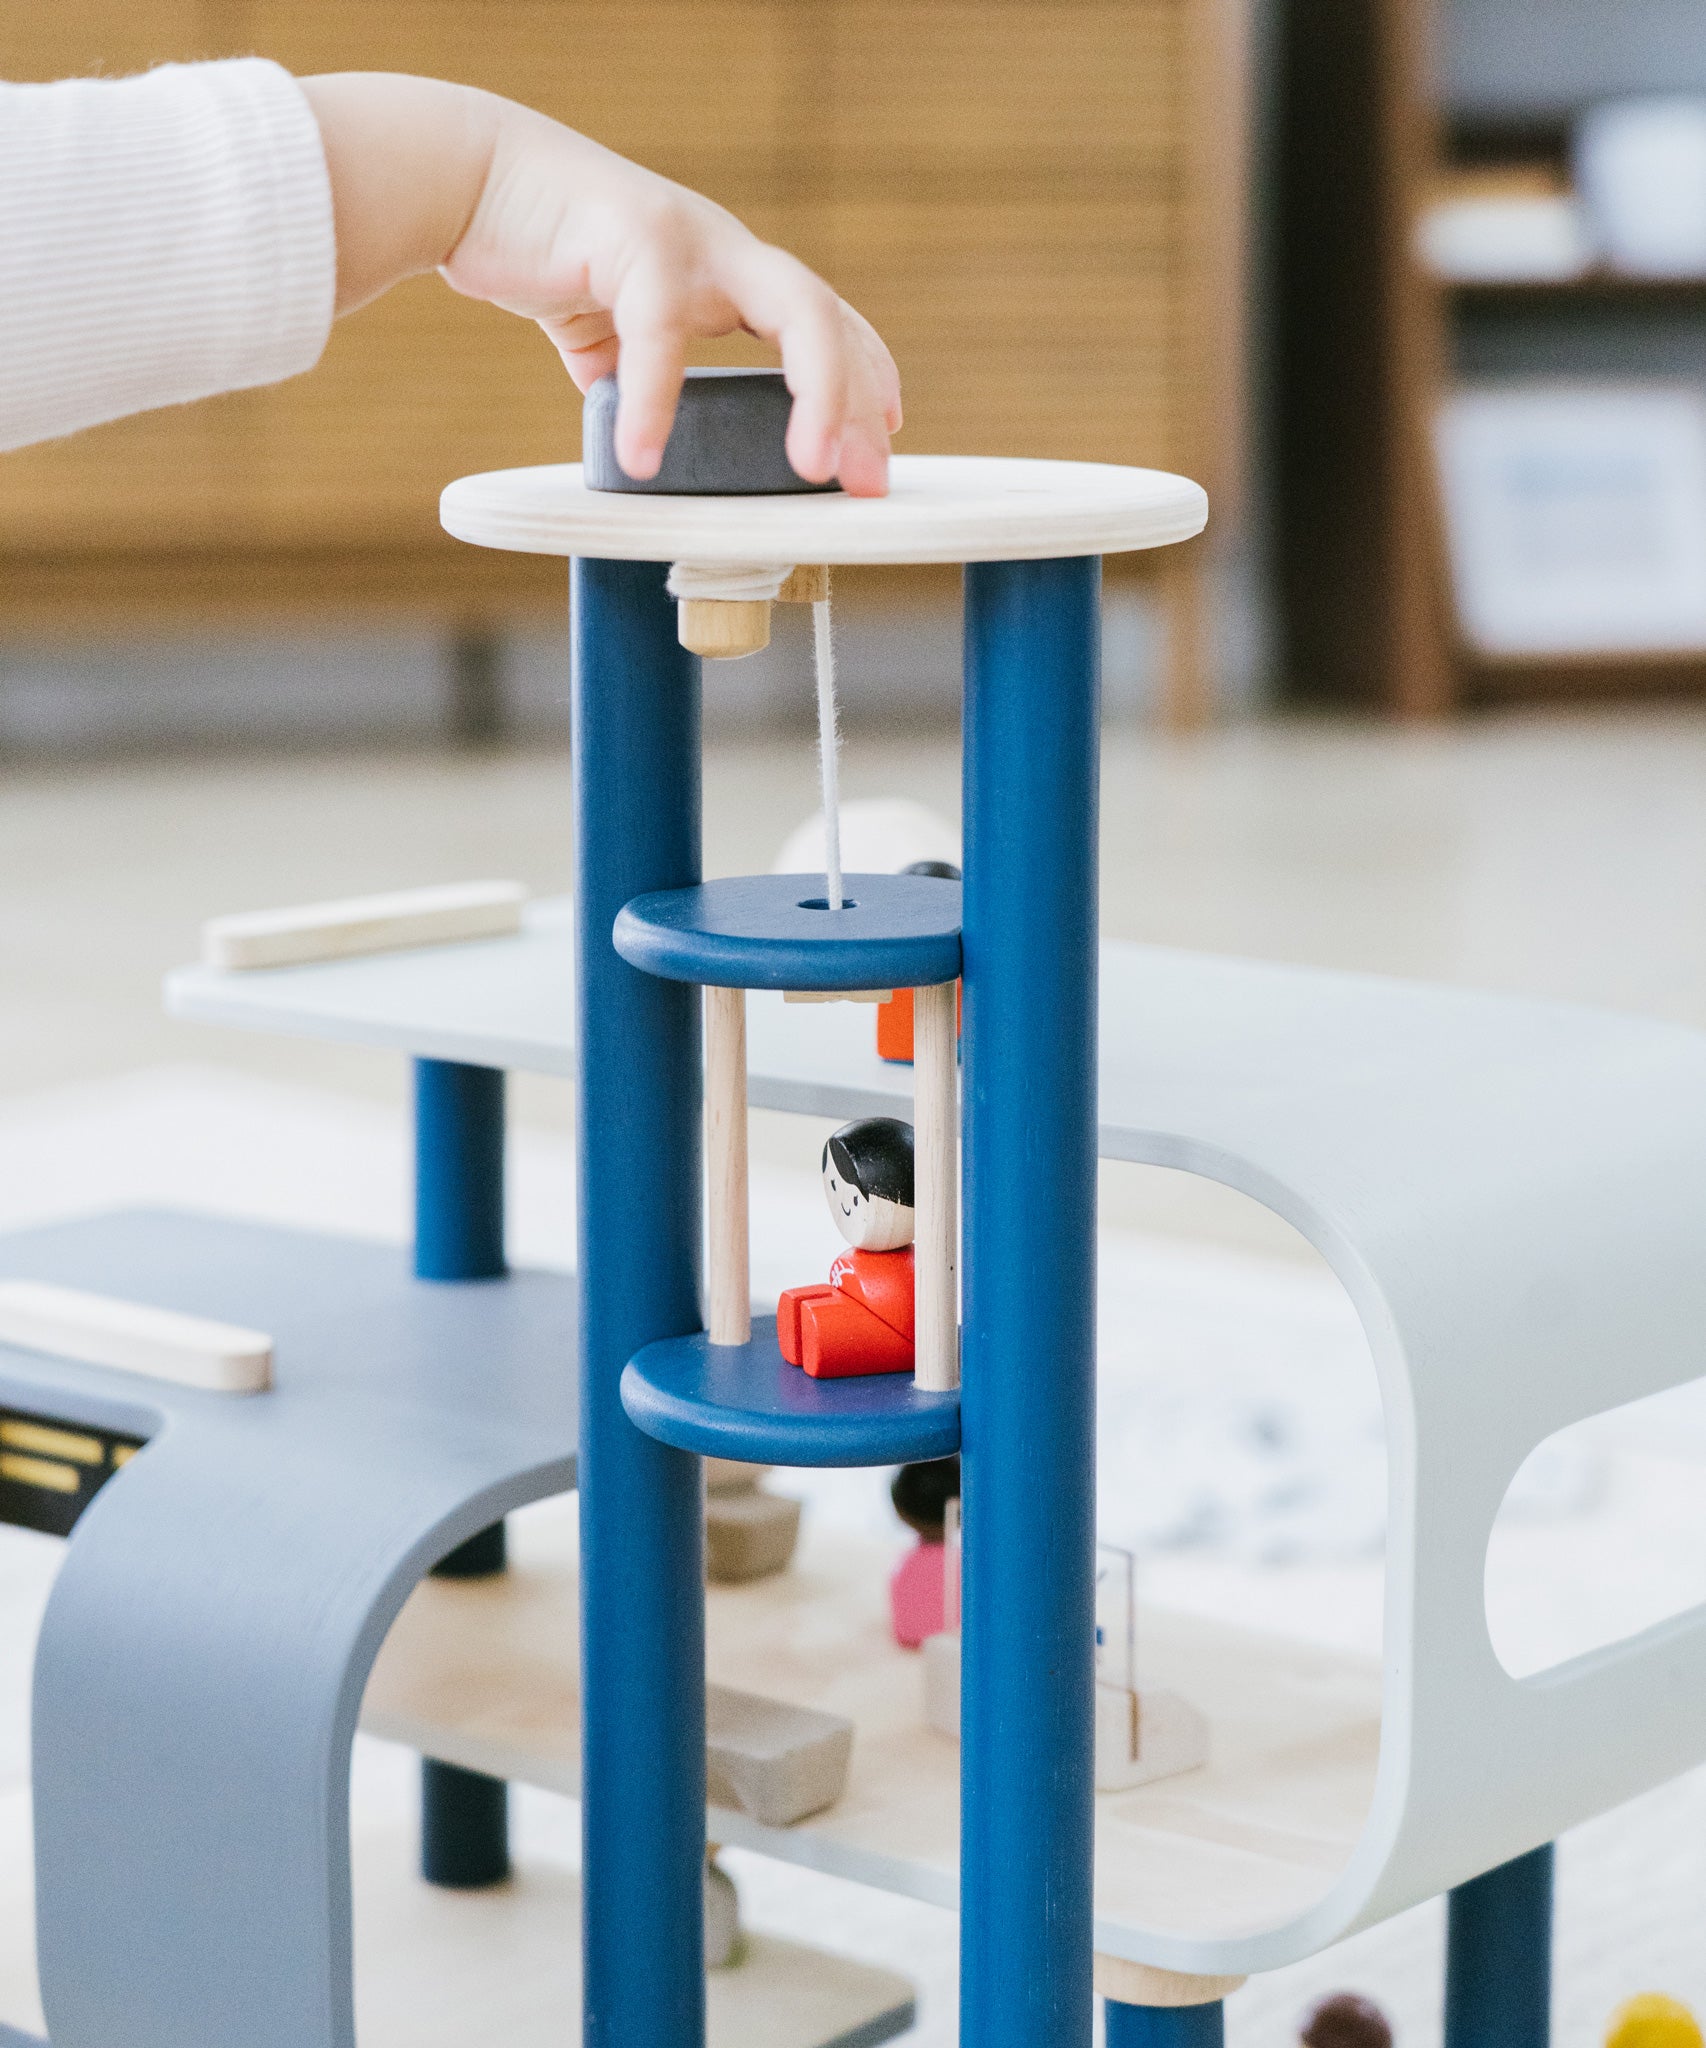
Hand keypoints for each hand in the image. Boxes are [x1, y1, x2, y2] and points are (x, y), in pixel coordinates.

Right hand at [301, 73, 900, 494]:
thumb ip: (634, 378)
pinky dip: (653, 404)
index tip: (886, 434)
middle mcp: (725, 250)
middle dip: (858, 400)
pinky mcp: (631, 241)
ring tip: (809, 467)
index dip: (864, 373)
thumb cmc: (539, 248)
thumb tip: (637, 447)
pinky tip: (641, 459)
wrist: (464, 181)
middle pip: (828, 318)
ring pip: (791, 309)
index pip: (823, 320)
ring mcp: (688, 239)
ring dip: (814, 392)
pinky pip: (658, 335)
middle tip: (865, 477)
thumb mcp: (604, 330)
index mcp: (727, 272)